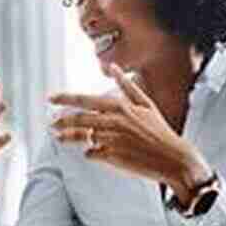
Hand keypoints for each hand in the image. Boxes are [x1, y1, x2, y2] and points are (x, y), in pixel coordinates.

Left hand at [49, 64, 211, 202]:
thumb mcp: (146, 104)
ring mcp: (112, 140)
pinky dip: (89, 152)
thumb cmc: (160, 131)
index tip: (51, 98)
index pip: (85, 100)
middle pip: (79, 119)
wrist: (174, 158)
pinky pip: (92, 153)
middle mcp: (114, 121)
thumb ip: (126, 86)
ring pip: (82, 136)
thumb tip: (114, 67)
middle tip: (52, 123)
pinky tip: (87, 152)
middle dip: (61, 120)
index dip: (65, 98)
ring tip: (59, 137)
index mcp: (120, 106)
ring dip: (68, 136)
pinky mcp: (113, 157)